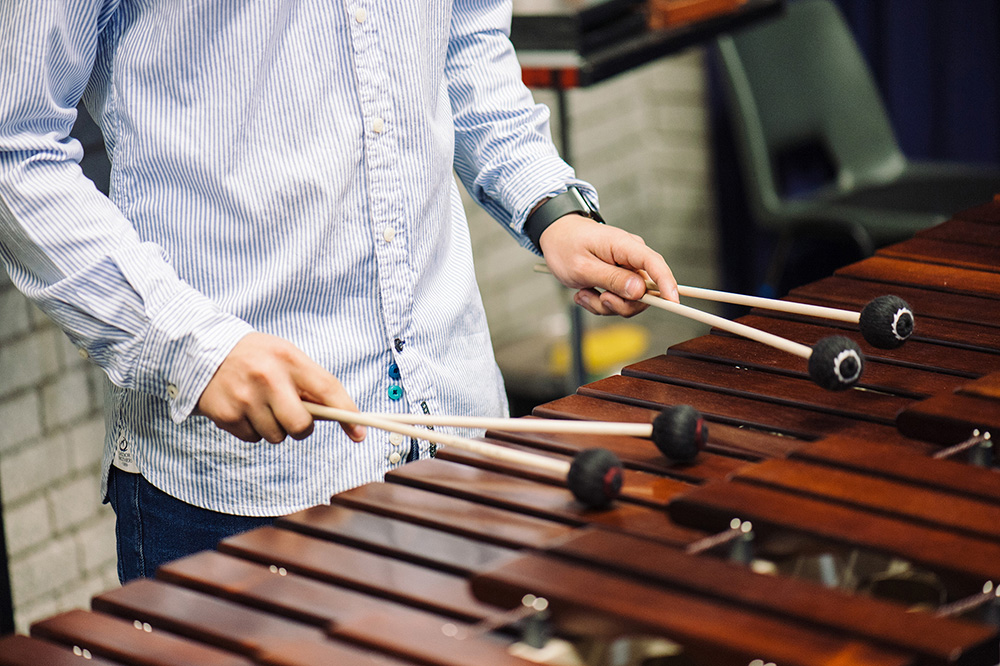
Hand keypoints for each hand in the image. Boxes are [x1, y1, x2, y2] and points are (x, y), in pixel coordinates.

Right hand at [196, 332, 365, 443]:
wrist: (202, 348)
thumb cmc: (256, 356)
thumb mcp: (285, 356)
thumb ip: (310, 383)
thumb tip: (341, 416)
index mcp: (289, 358)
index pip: (327, 389)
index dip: (347, 414)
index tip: (360, 433)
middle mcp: (268, 377)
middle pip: (301, 426)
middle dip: (301, 428)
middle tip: (292, 415)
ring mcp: (245, 398)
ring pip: (276, 436)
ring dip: (274, 427)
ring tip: (261, 404)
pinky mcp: (226, 414)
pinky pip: (253, 438)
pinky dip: (252, 429)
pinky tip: (244, 408)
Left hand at [538, 214, 678, 316]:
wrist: (554, 235)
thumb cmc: (565, 245)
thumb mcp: (583, 267)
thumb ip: (611, 279)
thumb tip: (639, 291)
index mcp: (625, 246)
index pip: (655, 264)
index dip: (667, 284)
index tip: (673, 303)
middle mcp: (632, 256)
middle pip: (644, 291)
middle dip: (620, 303)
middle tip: (598, 299)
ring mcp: (627, 268)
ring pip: (630, 300)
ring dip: (605, 304)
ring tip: (584, 293)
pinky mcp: (621, 277)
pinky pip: (619, 300)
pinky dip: (601, 302)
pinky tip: (585, 292)